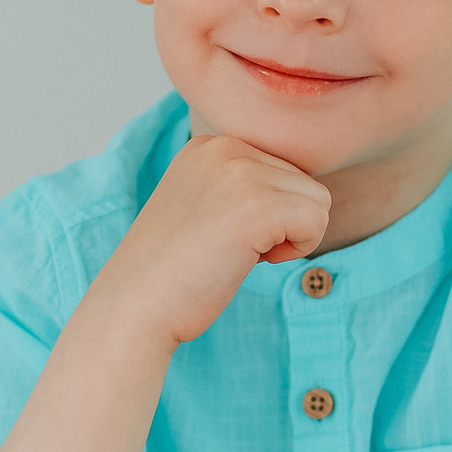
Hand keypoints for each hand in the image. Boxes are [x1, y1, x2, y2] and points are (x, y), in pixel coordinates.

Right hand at [86, 135, 330, 349]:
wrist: (134, 306)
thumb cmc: (171, 272)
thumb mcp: (204, 205)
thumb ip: (244, 187)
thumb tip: (308, 196)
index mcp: (210, 145)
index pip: (283, 171)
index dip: (265, 215)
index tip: (220, 234)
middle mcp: (225, 147)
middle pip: (305, 183)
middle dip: (280, 223)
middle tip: (229, 248)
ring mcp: (241, 172)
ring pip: (318, 201)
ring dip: (290, 237)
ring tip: (237, 252)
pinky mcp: (258, 204)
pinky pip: (317, 222)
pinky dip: (296, 251)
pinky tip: (249, 260)